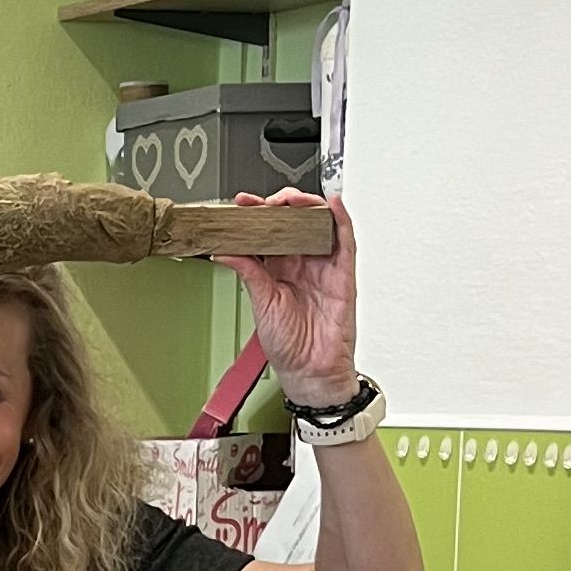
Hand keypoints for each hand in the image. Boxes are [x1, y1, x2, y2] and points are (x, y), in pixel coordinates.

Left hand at [219, 186, 361, 406]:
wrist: (310, 370)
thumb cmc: (288, 345)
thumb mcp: (261, 303)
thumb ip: (248, 272)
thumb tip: (224, 250)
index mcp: (279, 269)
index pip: (269, 232)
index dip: (257, 215)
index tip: (241, 204)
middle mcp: (302, 263)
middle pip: (295, 222)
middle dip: (280, 205)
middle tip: (264, 202)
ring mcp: (324, 266)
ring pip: (320, 224)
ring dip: (308, 206)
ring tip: (291, 200)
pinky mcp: (343, 273)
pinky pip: (346, 241)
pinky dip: (342, 219)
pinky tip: (333, 205)